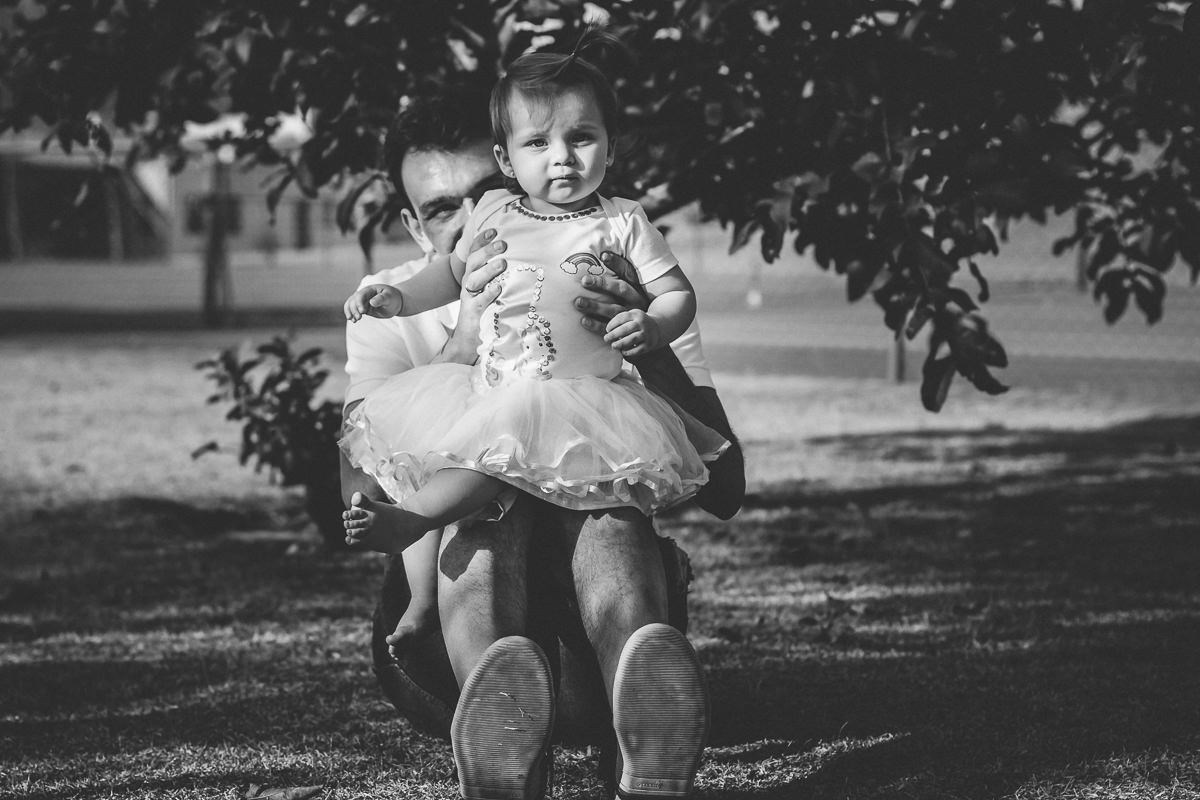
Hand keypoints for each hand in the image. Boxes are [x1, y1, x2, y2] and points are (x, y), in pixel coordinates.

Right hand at [345, 284, 403, 320]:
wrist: (395, 303)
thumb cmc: (393, 298)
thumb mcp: (389, 298)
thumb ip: (381, 299)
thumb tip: (371, 302)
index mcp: (369, 290)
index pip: (360, 295)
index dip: (359, 303)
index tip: (363, 312)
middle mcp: (364, 294)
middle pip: (353, 300)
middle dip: (354, 309)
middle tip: (359, 318)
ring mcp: (362, 301)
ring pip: (350, 304)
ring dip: (350, 312)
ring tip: (354, 320)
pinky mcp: (362, 307)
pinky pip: (353, 310)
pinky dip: (351, 314)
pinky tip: (353, 320)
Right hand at [432, 228, 506, 365]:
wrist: (469, 339)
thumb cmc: (485, 311)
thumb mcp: (490, 289)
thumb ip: (499, 275)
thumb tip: (518, 259)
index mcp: (473, 275)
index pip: (473, 253)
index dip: (481, 241)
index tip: (494, 230)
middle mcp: (468, 284)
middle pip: (474, 262)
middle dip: (487, 251)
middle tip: (503, 244)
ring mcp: (469, 298)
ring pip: (474, 279)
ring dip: (488, 269)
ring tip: (502, 262)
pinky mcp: (472, 313)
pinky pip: (479, 301)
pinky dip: (488, 294)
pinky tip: (499, 288)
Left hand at [574, 251, 648, 335]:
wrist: (650, 320)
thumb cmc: (636, 293)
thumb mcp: (632, 279)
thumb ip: (619, 266)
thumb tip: (603, 254)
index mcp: (635, 295)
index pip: (619, 288)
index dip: (603, 284)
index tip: (584, 279)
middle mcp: (632, 309)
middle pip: (614, 306)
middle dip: (595, 303)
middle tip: (577, 300)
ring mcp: (628, 322)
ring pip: (610, 318)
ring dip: (594, 313)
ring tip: (579, 305)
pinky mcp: (622, 332)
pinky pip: (609, 331)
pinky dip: (596, 327)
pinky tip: (584, 321)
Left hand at [604, 308, 663, 356]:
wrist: (657, 328)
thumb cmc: (637, 323)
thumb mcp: (632, 316)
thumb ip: (620, 320)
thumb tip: (608, 332)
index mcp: (636, 314)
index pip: (622, 317)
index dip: (612, 324)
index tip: (607, 330)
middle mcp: (642, 323)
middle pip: (626, 329)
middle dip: (614, 334)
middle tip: (606, 339)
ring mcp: (646, 334)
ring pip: (632, 339)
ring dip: (621, 343)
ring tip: (613, 346)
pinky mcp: (648, 344)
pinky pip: (638, 349)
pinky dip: (629, 352)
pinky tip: (622, 351)